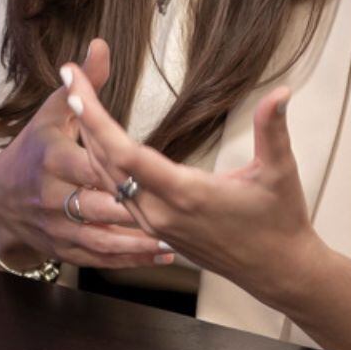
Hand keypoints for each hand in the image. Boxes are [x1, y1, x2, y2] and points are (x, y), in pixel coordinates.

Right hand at [0, 39, 174, 270]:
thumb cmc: (33, 151)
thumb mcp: (52, 114)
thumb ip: (83, 85)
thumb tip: (100, 45)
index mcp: (51, 158)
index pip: (86, 163)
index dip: (115, 167)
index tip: (146, 168)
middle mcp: (51, 196)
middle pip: (96, 204)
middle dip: (132, 208)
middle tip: (173, 208)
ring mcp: (57, 227)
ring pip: (101, 239)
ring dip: (138, 241)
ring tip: (175, 238)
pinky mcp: (65, 249)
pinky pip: (99, 259)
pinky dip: (130, 259)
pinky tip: (161, 253)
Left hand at [63, 37, 324, 300]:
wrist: (276, 270)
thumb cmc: (278, 222)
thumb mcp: (279, 172)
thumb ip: (273, 129)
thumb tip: (282, 92)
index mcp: (186, 195)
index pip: (126, 154)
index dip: (96, 120)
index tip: (76, 88)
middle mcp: (162, 212)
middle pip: (106, 163)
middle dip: (84, 118)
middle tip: (68, 79)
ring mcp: (156, 224)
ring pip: (107, 180)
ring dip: (89, 140)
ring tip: (76, 101)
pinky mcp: (157, 230)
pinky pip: (118, 194)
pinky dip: (103, 164)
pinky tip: (96, 143)